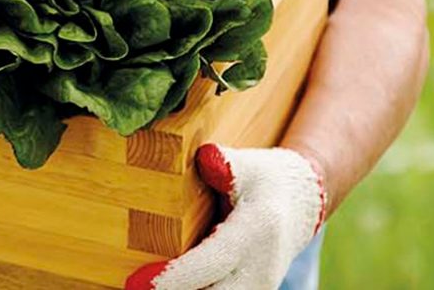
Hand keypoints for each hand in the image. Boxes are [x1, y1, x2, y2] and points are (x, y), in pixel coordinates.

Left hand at [126, 144, 325, 289]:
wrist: (300, 205)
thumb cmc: (266, 179)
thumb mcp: (248, 165)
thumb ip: (225, 163)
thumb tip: (207, 157)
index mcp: (255, 233)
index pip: (211, 262)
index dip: (175, 276)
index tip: (139, 283)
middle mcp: (259, 270)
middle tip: (133, 286)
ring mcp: (258, 288)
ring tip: (145, 286)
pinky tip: (165, 285)